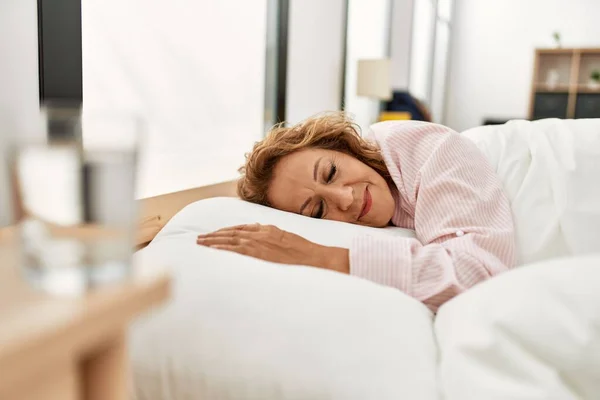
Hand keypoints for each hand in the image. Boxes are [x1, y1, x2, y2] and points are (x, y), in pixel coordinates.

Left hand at [196, 224, 348, 273]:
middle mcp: (260, 233)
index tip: (215, 234)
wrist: (315, 258)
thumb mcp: (288, 238)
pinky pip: (236, 250)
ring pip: (230, 240)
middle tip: (200, 239)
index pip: (241, 228)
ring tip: (200, 244)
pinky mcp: (259, 254)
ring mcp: (259, 243)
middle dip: (214, 235)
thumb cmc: (305, 252)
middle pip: (231, 233)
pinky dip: (223, 249)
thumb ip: (273, 236)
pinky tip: (212, 251)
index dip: (226, 231)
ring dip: (214, 241)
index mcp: (267, 229)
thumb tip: (261, 235)